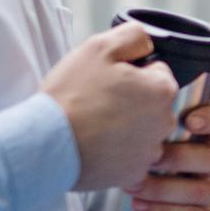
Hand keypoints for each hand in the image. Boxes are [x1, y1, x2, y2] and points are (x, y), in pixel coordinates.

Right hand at [45, 22, 182, 190]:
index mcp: (162, 90)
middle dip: (133, 101)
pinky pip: (130, 157)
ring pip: (143, 131)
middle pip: (153, 104)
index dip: (132, 73)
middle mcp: (165, 123)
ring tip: (95, 125)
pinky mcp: (133, 174)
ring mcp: (150, 151)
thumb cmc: (72, 95)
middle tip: (100, 102)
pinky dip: (116, 152)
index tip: (110, 80)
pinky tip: (96, 146)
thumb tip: (147, 43)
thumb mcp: (99, 47)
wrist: (45, 144)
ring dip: (126, 128)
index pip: (157, 73)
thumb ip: (133, 36)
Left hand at [132, 102, 209, 210]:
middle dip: (178, 159)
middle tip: (146, 158)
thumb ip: (147, 110)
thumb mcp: (142, 130)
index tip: (190, 121)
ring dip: (165, 188)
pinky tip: (139, 205)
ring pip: (202, 190)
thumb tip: (135, 81)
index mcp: (206, 134)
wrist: (130, 206)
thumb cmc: (138, 155)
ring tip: (133, 185)